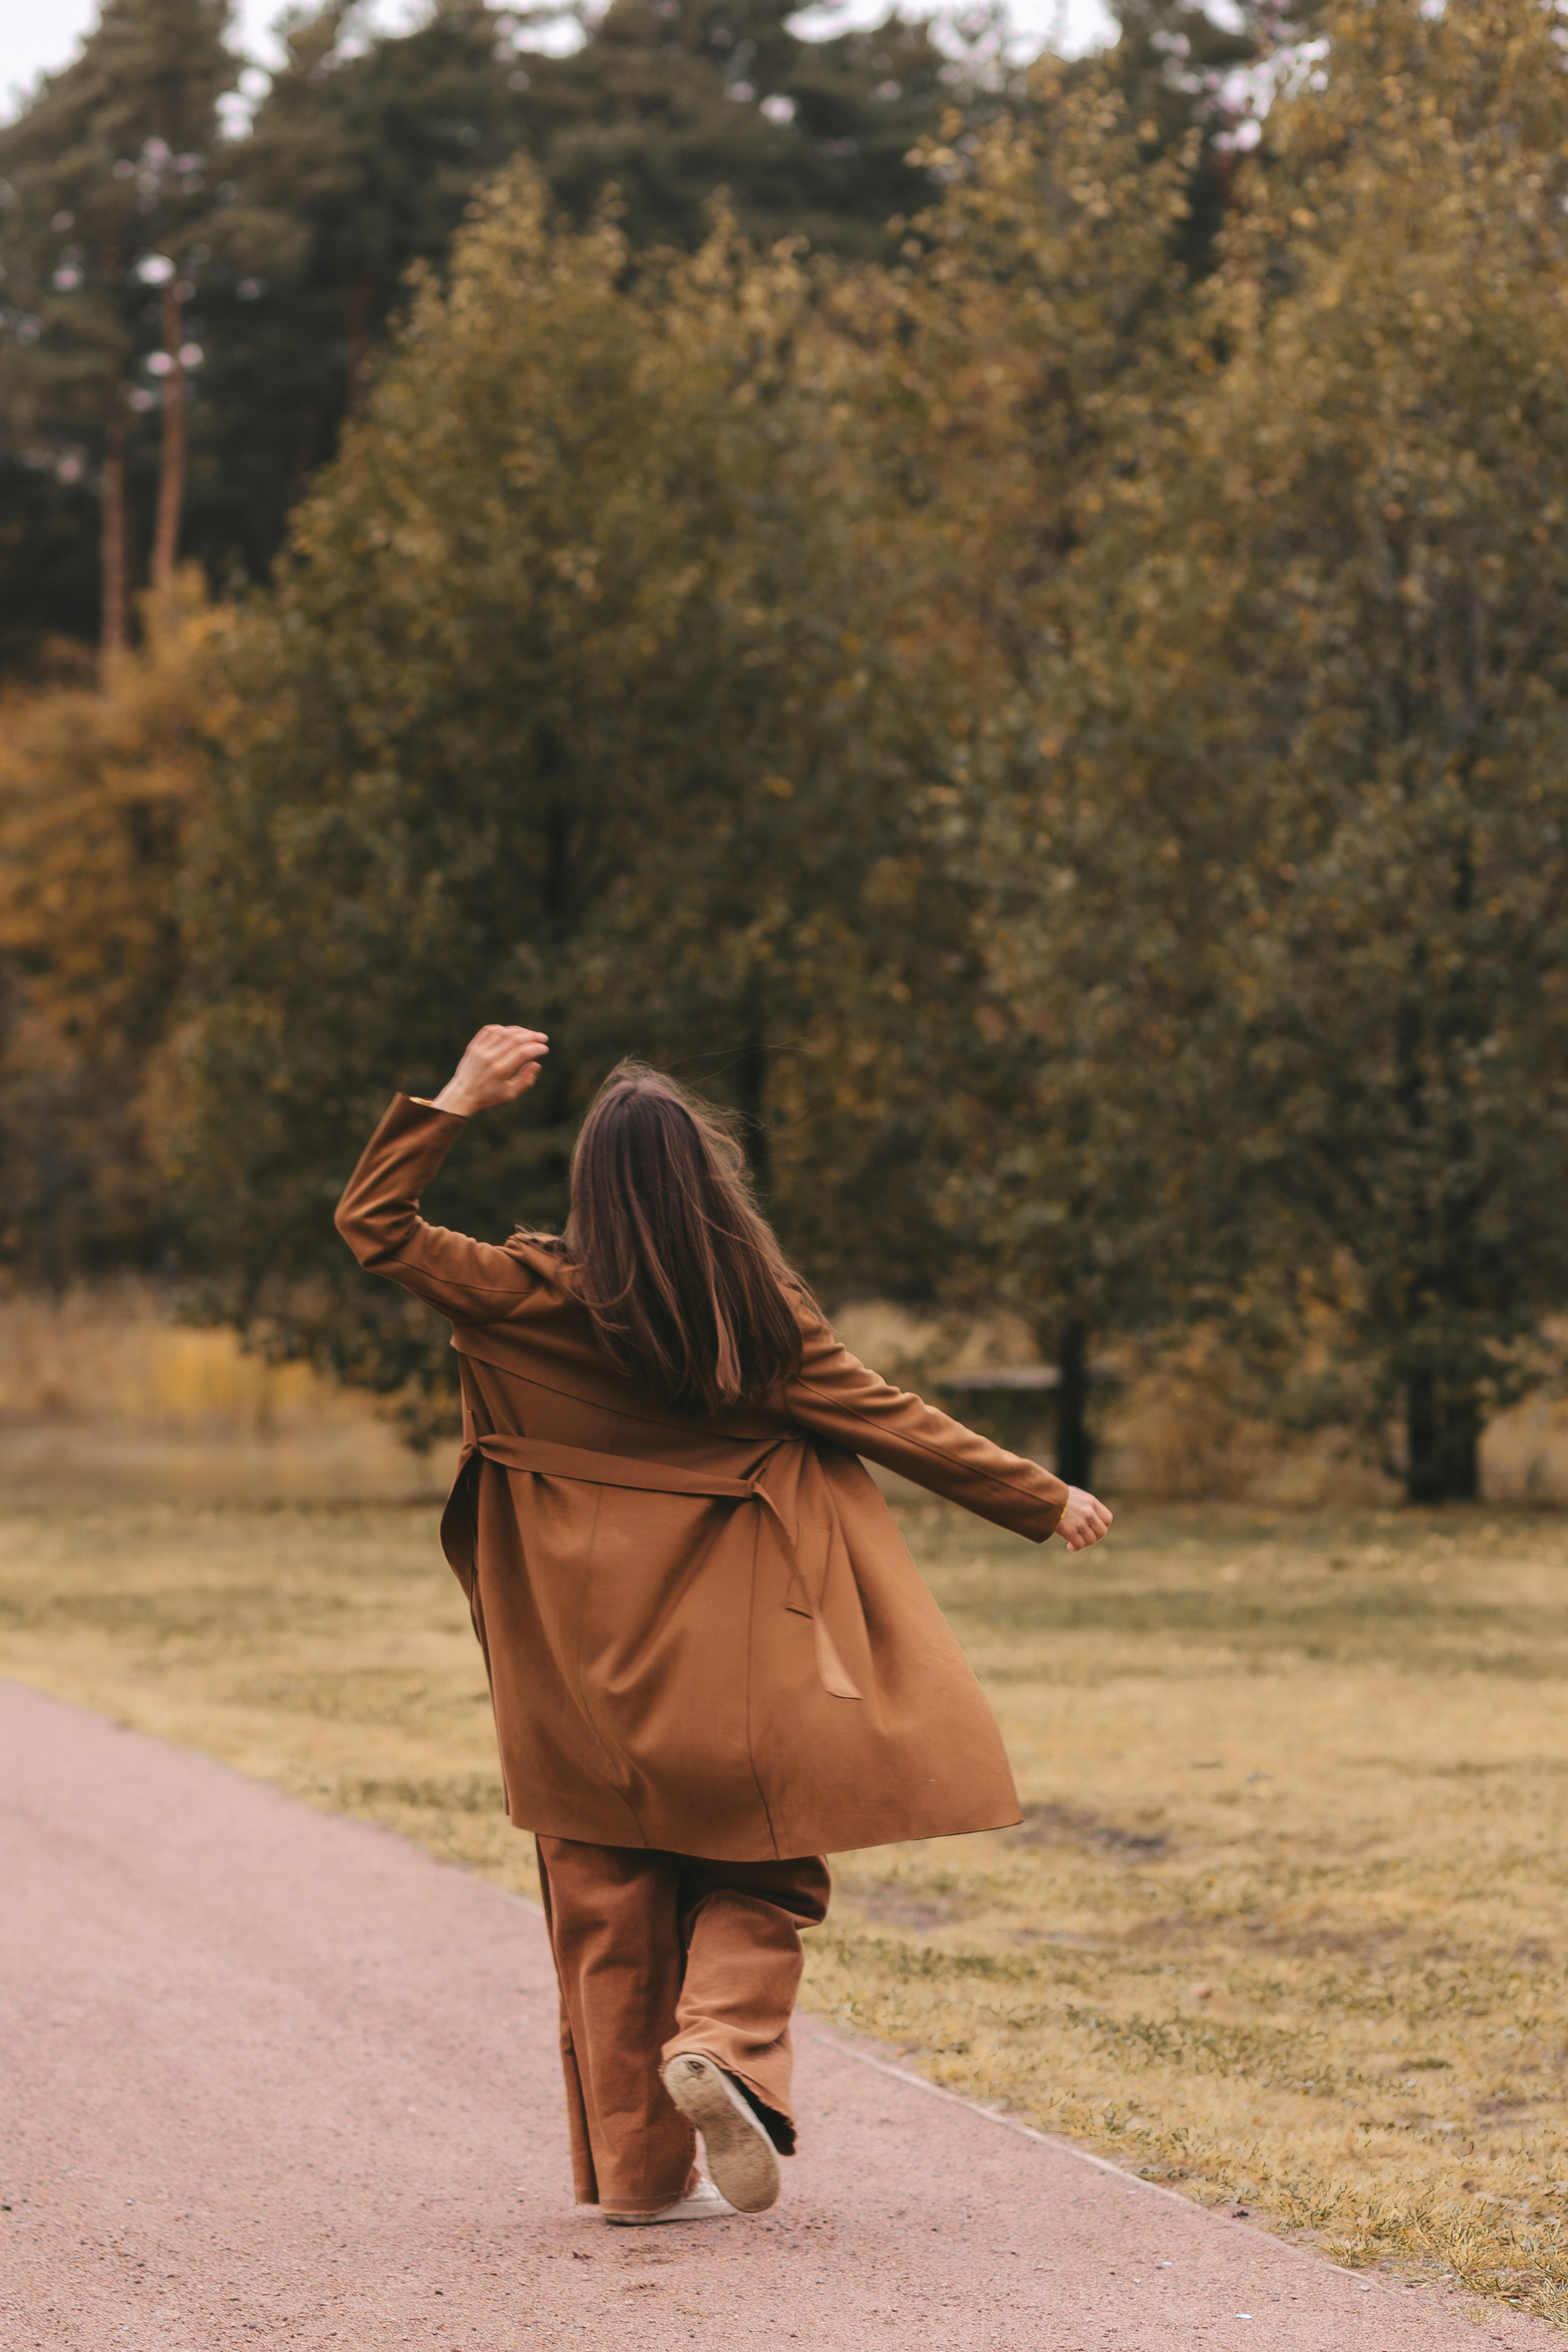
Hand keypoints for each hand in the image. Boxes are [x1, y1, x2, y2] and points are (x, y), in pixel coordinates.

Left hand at [431, 1024, 548, 1116]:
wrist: (463, 1094)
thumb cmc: (489, 1096)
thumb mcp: (511, 1094)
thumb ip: (526, 1080)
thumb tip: (537, 1064)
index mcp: (500, 1071)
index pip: (523, 1053)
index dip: (537, 1048)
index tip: (544, 1048)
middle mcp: (490, 1058)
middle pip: (515, 1039)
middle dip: (532, 1036)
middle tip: (542, 1038)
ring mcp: (480, 1050)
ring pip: (503, 1032)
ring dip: (520, 1031)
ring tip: (529, 1034)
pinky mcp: (473, 1046)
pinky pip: (489, 1030)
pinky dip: (503, 1029)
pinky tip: (511, 1032)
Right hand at [1055, 1486, 1112, 1551]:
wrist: (1041, 1496)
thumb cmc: (1055, 1495)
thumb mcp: (1075, 1495)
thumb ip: (1084, 1505)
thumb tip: (1087, 1517)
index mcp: (1091, 1502)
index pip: (1107, 1519)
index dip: (1102, 1527)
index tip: (1093, 1530)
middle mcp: (1089, 1512)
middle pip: (1102, 1532)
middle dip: (1094, 1538)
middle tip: (1083, 1538)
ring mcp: (1080, 1522)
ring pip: (1091, 1540)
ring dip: (1083, 1544)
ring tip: (1074, 1543)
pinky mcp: (1070, 1530)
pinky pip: (1079, 1545)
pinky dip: (1075, 1548)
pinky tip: (1069, 1546)